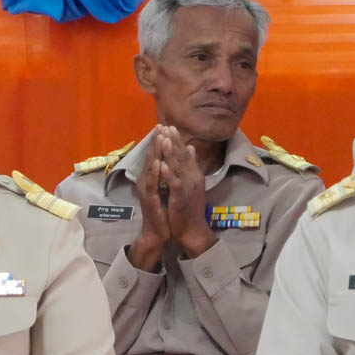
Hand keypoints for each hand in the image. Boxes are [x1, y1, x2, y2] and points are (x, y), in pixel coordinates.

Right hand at [126, 131, 172, 271]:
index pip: (156, 156)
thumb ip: (169, 174)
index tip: (165, 125)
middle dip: (156, 141)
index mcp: (152, 178)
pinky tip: (157, 162)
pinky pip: (152, 184)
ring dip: (154, 152)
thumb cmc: (163, 211)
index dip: (159, 141)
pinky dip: (154, 172)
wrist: (157, 232)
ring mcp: (146, 190)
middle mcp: (146, 181)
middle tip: (160, 125)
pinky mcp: (149, 199)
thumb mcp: (167, 189)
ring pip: (150, 167)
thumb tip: (176, 160)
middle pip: (151, 157)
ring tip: (159, 138)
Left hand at [158, 126, 216, 257]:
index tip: (169, 126)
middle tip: (166, 126)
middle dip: (173, 140)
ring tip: (164, 138)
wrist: (192, 229)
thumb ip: (190, 166)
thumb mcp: (190, 183)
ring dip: (171, 152)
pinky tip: (162, 165)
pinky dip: (168, 174)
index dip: (177, 140)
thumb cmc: (189, 207)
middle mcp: (192, 177)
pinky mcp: (181, 197)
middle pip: (182, 156)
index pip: (184, 153)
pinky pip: (174, 183)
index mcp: (193, 174)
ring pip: (178, 166)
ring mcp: (187, 187)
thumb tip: (191, 148)